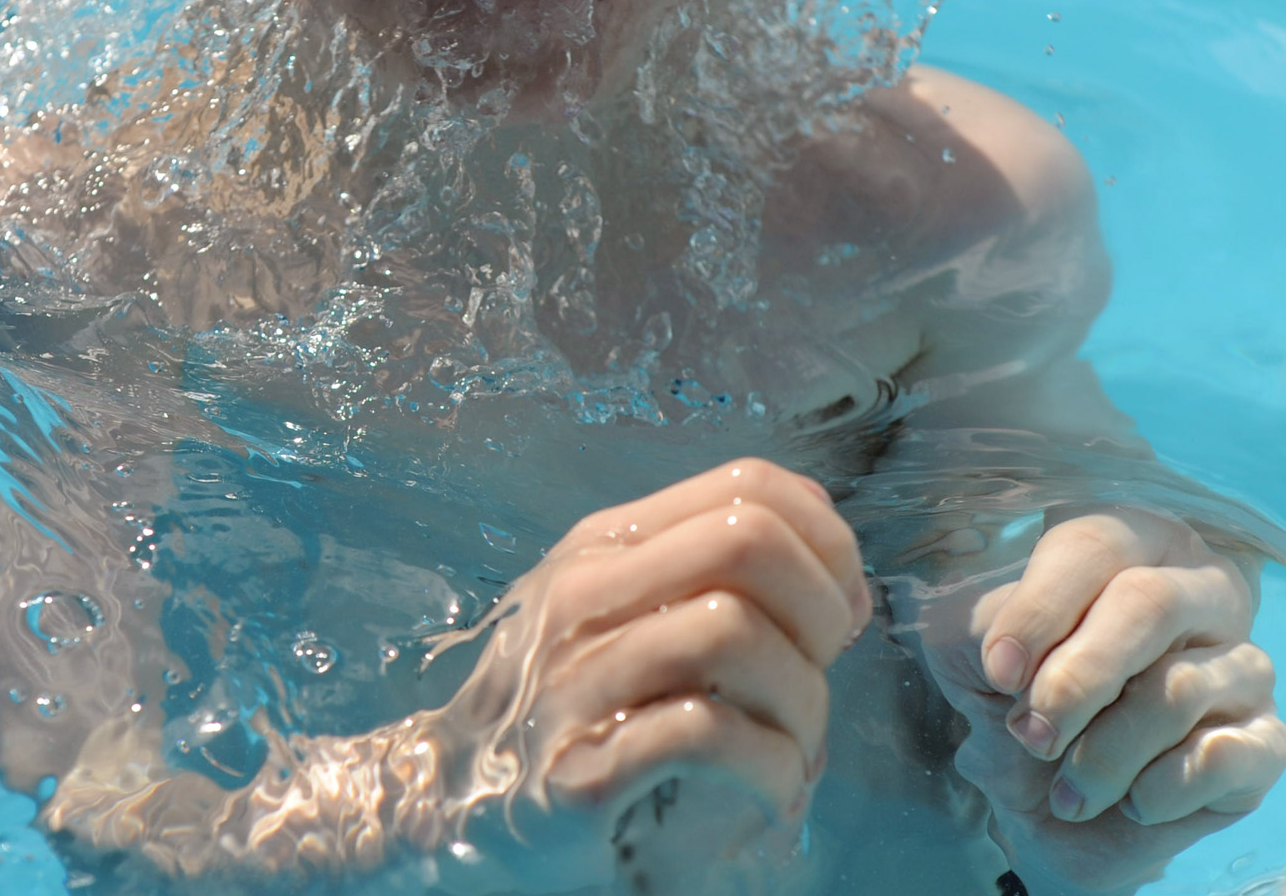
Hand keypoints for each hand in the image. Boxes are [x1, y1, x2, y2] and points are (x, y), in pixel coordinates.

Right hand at [426, 459, 870, 890]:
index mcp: (606, 546)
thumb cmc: (560, 706)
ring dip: (800, 700)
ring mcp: (574, 678)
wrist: (446, 800)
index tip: (836, 608)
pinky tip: (768, 787)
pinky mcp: (578, 767)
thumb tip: (839, 577)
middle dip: (818, 608)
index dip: (826, 539)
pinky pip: (705, 733)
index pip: (748, 485)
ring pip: (733, 634)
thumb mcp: (622, 614)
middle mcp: (584, 595)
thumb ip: (712, 579)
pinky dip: (769, 764)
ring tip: (795, 745)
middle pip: (745, 541)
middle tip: (819, 671)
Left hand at [910, 508, 1285, 894]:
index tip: (998, 671)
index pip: (1091, 547)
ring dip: (1104, 753)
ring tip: (1065, 788)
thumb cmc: (1007, 701)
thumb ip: (986, 626)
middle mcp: (1196, 592)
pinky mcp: (1265, 742)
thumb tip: (1014, 656)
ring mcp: (1239, 666)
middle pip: (1150, 602)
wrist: (1038, 803)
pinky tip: (1129, 804)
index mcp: (1125, 545)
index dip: (1040, 609)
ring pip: (1179, 688)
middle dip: (1077, 679)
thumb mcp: (969, 649)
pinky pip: (1222, 757)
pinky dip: (1157, 791)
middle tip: (1032, 735)